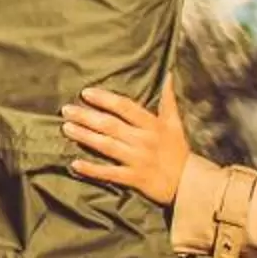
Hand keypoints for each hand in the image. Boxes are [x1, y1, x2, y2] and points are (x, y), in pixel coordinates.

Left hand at [63, 82, 189, 206]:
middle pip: (110, 125)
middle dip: (87, 116)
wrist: (190, 183)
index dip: (105, 99)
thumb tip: (168, 75)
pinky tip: (75, 164)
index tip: (86, 93)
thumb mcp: (175, 123)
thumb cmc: (178, 151)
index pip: (125, 107)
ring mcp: (138, 160)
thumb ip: (168, 99)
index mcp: (152, 125)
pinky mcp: (135, 179)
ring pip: (107, 146)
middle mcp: (143, 140)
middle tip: (66, 110)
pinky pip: (110, 173)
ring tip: (66, 128)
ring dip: (85, 137)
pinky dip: (92, 169)